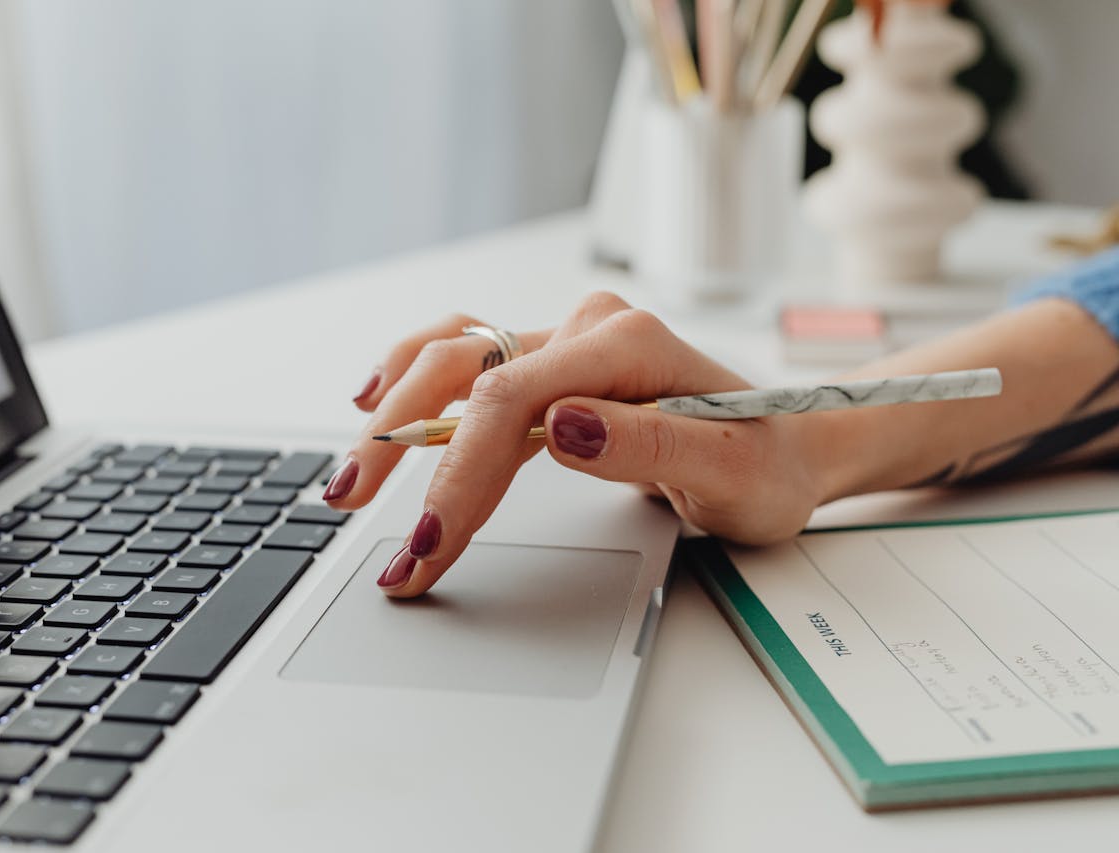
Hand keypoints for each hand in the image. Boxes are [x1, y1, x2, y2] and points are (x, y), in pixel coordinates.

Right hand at [325, 292, 825, 596]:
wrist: (791, 446)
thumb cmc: (769, 465)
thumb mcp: (734, 474)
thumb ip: (651, 447)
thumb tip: (561, 428)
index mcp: (629, 346)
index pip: (512, 400)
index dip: (459, 473)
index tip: (428, 543)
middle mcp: (589, 331)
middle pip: (465, 368)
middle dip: (400, 443)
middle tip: (353, 510)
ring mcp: (566, 343)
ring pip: (453, 356)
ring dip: (392, 410)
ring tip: (350, 474)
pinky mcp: (553, 366)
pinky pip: (467, 359)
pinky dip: (414, 379)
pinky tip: (377, 399)